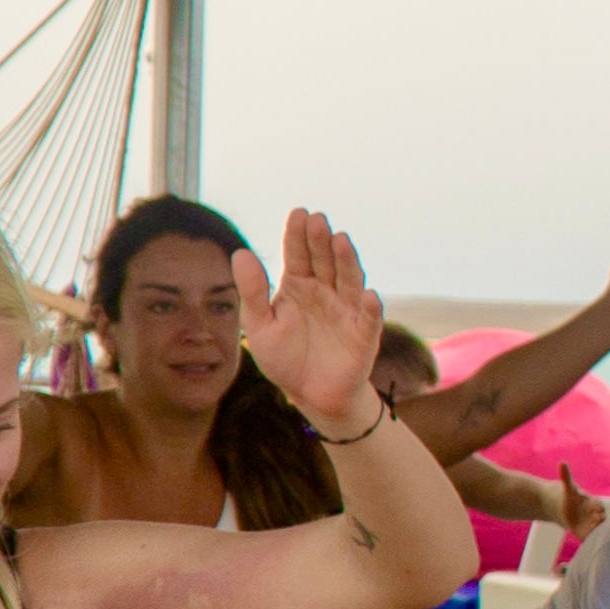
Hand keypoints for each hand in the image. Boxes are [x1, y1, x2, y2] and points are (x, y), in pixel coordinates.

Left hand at [239, 211, 383, 431]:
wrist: (310, 395)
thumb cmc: (284, 358)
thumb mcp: (259, 326)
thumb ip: (252, 291)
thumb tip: (240, 253)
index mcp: (299, 287)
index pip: (298, 255)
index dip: (298, 235)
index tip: (298, 213)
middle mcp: (326, 292)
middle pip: (325, 261)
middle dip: (321, 241)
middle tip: (317, 220)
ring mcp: (347, 311)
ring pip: (349, 280)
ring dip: (347, 261)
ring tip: (340, 241)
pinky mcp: (364, 334)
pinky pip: (368, 318)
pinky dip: (369, 306)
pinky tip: (366, 294)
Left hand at [560, 468, 606, 546]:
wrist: (564, 509)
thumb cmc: (569, 497)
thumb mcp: (567, 488)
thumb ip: (566, 476)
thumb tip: (562, 462)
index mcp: (593, 502)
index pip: (598, 505)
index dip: (598, 508)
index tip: (599, 511)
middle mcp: (595, 514)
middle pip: (600, 519)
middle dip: (599, 521)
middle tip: (597, 524)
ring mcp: (591, 524)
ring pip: (596, 530)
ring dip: (596, 534)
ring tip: (594, 538)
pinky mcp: (584, 533)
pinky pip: (589, 538)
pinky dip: (589, 542)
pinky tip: (588, 547)